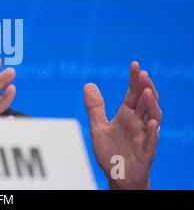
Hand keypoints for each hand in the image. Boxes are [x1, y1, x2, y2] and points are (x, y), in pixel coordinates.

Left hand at [83, 61, 162, 189]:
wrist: (117, 177)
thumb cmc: (111, 152)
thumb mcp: (98, 127)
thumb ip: (95, 107)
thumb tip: (88, 84)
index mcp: (127, 115)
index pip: (133, 93)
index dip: (135, 80)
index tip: (135, 65)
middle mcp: (137, 122)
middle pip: (145, 102)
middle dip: (146, 88)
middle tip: (143, 74)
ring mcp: (143, 136)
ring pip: (153, 118)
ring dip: (152, 105)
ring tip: (147, 93)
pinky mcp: (146, 152)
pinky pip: (151, 141)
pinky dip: (152, 131)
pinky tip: (150, 123)